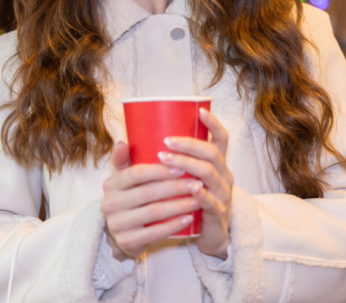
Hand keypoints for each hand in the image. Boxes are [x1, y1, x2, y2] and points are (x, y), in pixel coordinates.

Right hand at [101, 141, 200, 260]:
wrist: (122, 235)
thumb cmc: (128, 199)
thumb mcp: (123, 180)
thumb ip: (123, 161)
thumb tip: (123, 142)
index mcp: (110, 184)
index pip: (136, 174)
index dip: (160, 170)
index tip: (182, 168)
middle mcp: (110, 203)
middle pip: (148, 192)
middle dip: (175, 187)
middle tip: (196, 183)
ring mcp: (117, 224)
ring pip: (154, 212)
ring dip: (178, 205)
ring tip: (196, 200)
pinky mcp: (127, 242)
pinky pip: (155, 232)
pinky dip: (174, 225)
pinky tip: (189, 218)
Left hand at [158, 108, 232, 258]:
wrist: (204, 235)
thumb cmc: (185, 199)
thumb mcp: (173, 177)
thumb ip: (149, 161)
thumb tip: (122, 142)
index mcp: (215, 163)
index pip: (220, 139)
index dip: (213, 124)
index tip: (200, 111)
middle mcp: (223, 175)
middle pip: (212, 153)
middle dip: (189, 144)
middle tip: (166, 140)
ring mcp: (223, 194)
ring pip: (210, 173)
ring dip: (188, 164)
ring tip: (165, 159)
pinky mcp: (218, 214)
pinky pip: (212, 201)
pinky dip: (200, 194)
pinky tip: (190, 189)